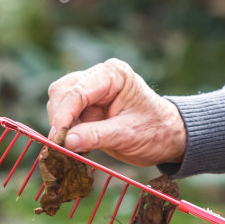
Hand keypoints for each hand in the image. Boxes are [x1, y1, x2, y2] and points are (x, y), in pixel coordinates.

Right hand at [45, 58, 185, 166]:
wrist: (168, 138)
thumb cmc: (156, 131)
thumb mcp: (128, 135)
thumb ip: (96, 136)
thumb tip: (65, 142)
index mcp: (114, 74)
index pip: (78, 91)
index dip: (63, 115)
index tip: (57, 139)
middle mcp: (99, 76)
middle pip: (62, 92)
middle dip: (59, 119)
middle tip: (61, 147)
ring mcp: (91, 90)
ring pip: (59, 102)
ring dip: (60, 127)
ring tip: (71, 149)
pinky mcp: (86, 106)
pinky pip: (65, 116)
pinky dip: (65, 132)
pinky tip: (74, 147)